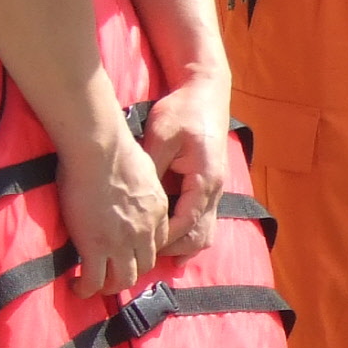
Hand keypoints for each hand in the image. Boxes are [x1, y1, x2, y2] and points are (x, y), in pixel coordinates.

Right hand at [59, 125, 168, 298]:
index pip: (158, 243)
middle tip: (112, 275)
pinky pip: (94, 280)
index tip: (129, 253)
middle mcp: (145, 231)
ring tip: (94, 286)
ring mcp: (122, 242)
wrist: (100, 151)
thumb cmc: (116, 150)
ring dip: (109, 287)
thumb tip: (132, 181)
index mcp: (158, 211)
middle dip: (130, 273)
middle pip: (145, 266)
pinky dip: (86, 289)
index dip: (143, 251)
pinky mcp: (96, 247)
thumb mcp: (144, 169)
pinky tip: (76, 288)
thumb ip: (142, 184)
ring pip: (123, 279)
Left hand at [140, 70, 229, 261]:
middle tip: (142, 255)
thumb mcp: (160, 136)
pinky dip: (188, 235)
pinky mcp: (210, 186)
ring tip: (155, 256)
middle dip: (172, 250)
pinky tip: (170, 244)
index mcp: (205, 179)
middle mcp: (215, 189)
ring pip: (205, 233)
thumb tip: (132, 200)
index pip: (184, 223)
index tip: (137, 247)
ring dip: (183, 247)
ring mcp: (216, 189)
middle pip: (199, 236)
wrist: (205, 92)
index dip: (162, 240)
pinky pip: (203, 220)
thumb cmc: (183, 111)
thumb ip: (151, 169)